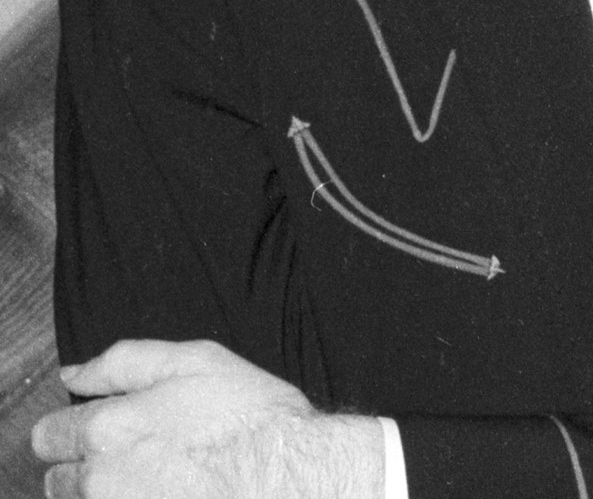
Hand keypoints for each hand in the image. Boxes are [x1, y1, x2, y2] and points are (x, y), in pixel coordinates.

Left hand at [32, 340, 382, 498]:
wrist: (289, 477)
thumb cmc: (251, 419)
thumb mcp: (196, 361)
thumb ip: (124, 361)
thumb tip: (74, 373)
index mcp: (106, 429)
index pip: (49, 435)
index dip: (73, 427)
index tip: (103, 426)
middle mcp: (100, 480)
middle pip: (57, 480)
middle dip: (84, 465)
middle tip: (135, 454)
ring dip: (105, 491)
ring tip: (155, 477)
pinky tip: (167, 491)